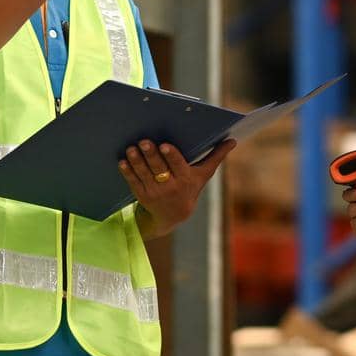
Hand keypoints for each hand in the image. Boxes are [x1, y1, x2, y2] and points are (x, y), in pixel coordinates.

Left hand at [120, 137, 235, 237]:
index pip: (178, 165)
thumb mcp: (203, 174)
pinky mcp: (141, 195)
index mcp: (185, 179)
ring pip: (144, 174)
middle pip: (159, 168)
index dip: (171, 155)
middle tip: (143, 141)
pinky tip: (122, 161)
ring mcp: (154, 192)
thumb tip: (233, 140)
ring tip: (131, 148)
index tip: (164, 145)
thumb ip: (216, 156)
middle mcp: (170, 187)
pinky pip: (133, 182)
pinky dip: (127, 172)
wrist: (173, 215)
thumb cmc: (190, 188)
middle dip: (150, 155)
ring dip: (136, 161)